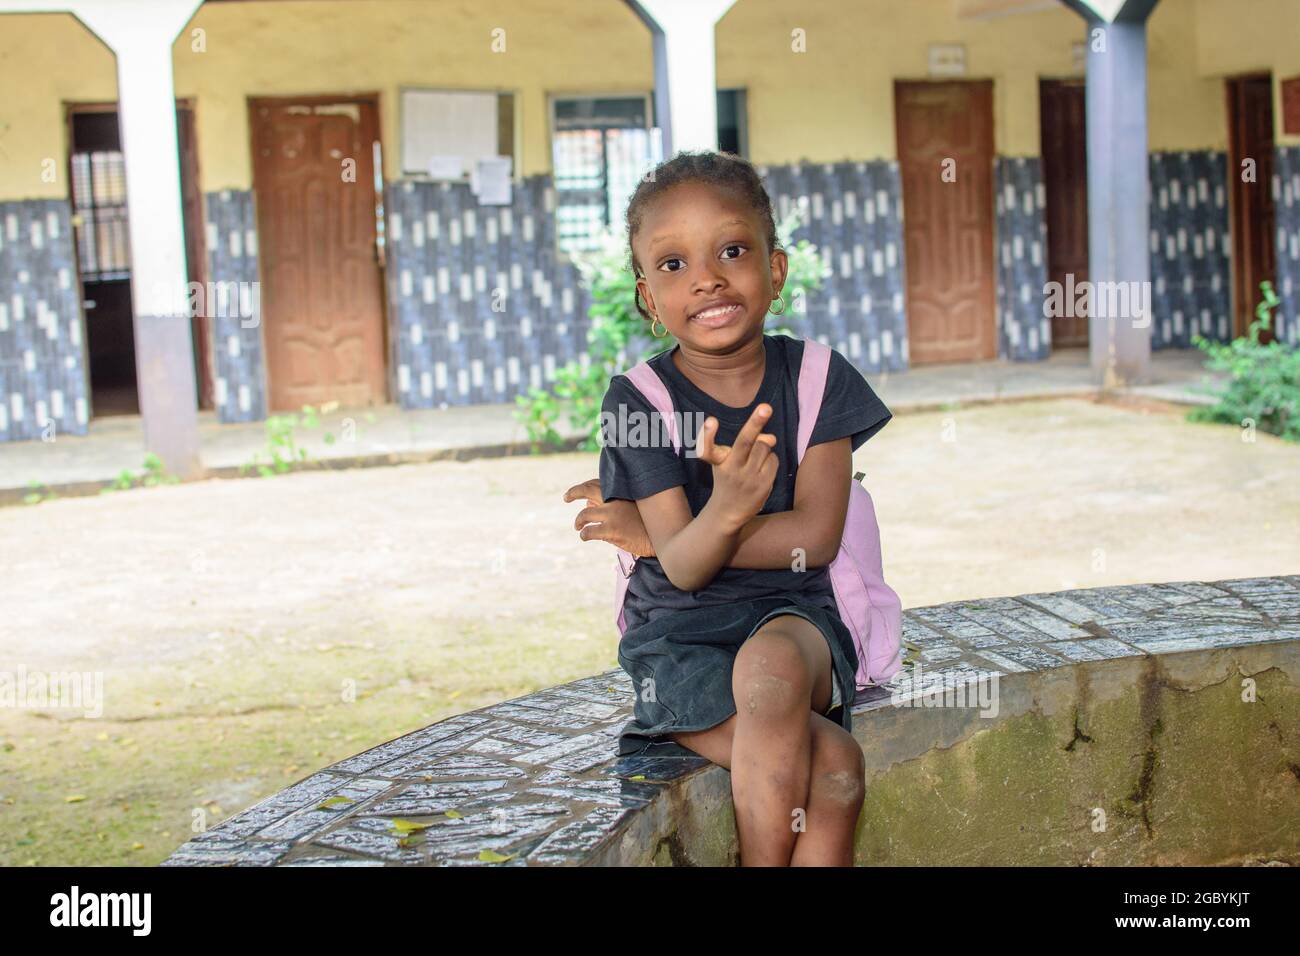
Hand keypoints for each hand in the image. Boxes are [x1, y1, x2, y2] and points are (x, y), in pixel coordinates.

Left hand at [562, 479, 655, 556]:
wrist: (662, 536)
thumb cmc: (648, 523)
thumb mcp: (632, 507)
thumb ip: (612, 503)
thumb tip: (589, 503)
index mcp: (622, 492)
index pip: (598, 483)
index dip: (585, 486)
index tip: (577, 491)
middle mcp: (615, 500)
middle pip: (587, 489)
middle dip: (574, 492)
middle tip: (566, 497)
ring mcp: (612, 515)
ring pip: (584, 514)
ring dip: (578, 521)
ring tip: (578, 526)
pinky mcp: (611, 530)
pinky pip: (589, 531)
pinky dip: (584, 534)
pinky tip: (585, 536)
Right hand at [696, 403, 778, 531]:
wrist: (727, 513)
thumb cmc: (728, 479)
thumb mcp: (728, 461)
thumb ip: (748, 444)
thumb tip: (771, 438)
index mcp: (718, 462)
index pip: (708, 448)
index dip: (708, 434)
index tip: (711, 420)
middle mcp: (731, 469)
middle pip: (745, 442)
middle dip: (756, 423)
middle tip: (766, 407)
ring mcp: (748, 478)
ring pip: (764, 447)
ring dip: (764, 447)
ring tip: (755, 459)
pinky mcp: (763, 485)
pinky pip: (773, 460)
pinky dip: (770, 459)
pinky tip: (762, 469)